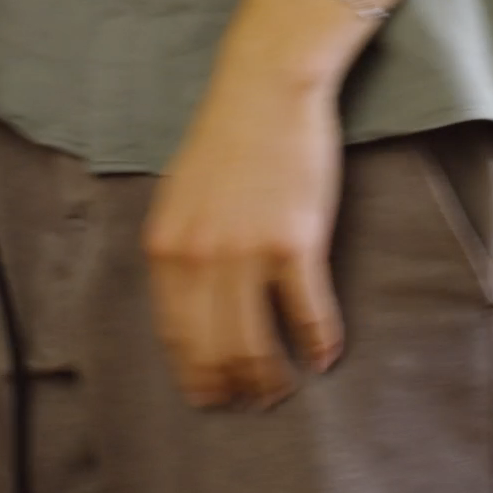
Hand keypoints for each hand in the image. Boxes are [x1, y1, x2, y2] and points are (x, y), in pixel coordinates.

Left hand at [142, 76, 343, 410]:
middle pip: (215, 350)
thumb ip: (180, 248)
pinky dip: (319, 342)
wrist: (265, 88)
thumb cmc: (226, 138)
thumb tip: (189, 304)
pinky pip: (307, 313)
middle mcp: (199, 258)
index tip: (209, 396)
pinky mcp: (294, 244)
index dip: (194, 374)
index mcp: (165, 247)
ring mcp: (247, 253)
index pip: (175, 334)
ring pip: (258, 345)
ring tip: (284, 390)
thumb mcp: (180, 195)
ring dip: (272, 379)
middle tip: (252, 403)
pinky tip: (326, 356)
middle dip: (233, 387)